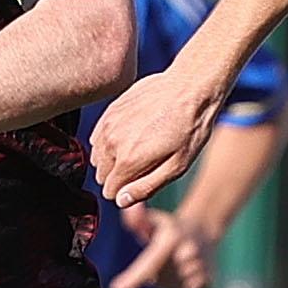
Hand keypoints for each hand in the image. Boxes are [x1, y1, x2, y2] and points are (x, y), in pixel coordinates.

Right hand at [90, 67, 222, 205]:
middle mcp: (112, 142)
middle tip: (144, 164)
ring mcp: (108, 124)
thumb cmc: (189, 128)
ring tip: (138, 148)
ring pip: (97, 156)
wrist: (190, 87)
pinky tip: (131, 134)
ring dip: (112, 158)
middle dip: (119, 175)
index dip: (126, 191)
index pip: (110, 192)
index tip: (141, 181)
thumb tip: (121, 200)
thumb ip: (146, 187)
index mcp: (129, 160)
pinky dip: (110, 140)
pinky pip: (98, 136)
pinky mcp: (109, 110)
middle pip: (101, 175)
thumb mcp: (177, 166)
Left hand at [107, 201, 212, 287]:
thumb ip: (137, 219)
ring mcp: (199, 268)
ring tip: (176, 262)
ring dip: (168, 279)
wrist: (203, 232)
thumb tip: (129, 210)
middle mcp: (187, 254)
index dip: (132, 279)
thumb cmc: (170, 228)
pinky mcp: (208, 281)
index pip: (148, 264)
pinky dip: (181, 285)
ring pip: (170, 287)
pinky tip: (186, 270)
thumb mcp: (153, 220)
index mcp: (171, 239)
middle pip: (156, 278)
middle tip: (164, 258)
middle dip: (154, 273)